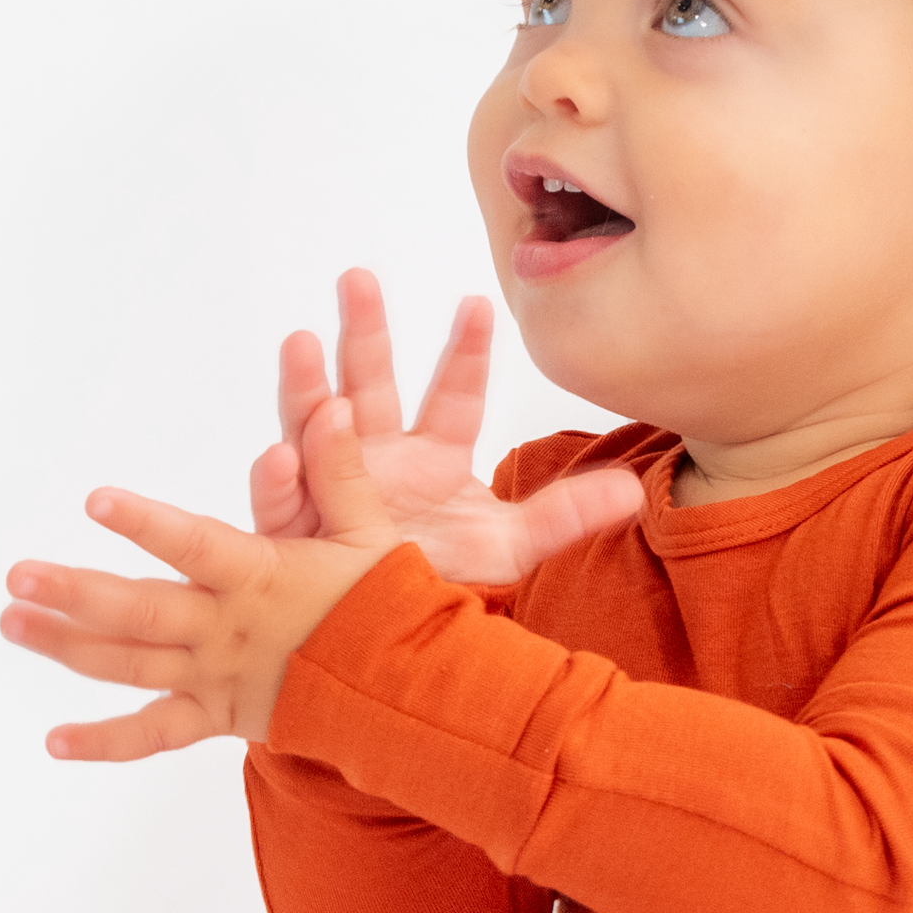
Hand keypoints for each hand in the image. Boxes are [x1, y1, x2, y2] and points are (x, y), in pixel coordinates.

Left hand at [2, 398, 401, 760]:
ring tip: (14, 622)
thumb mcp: (368, 532)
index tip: (97, 501)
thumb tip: (328, 408)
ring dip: (68, 645)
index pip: (195, 546)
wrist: (407, 693)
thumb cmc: (385, 606)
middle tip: (18, 577)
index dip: (147, 524)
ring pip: (132, 664)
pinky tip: (55, 739)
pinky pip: (156, 734)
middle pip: (142, 613)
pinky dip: (105, 742)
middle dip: (76, 594)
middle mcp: (228, 630)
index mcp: (260, 579)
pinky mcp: (219, 716)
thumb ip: (339, 471)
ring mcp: (217, 676)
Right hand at [249, 267, 642, 581]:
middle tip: (359, 278)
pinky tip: (279, 455)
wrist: (390, 634)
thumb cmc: (442, 578)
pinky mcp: (296, 530)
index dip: (466, 351)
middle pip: (371, 383)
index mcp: (432, 455)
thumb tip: (634, 492)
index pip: (454, 393)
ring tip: (302, 344)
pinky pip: (282, 501)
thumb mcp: (509, 548)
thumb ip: (564, 516)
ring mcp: (329, 485)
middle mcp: (377, 457)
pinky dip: (278, 480)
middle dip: (365, 332)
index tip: (478, 304)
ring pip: (313, 425)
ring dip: (306, 386)